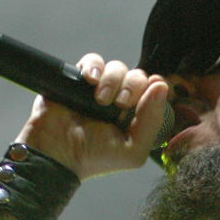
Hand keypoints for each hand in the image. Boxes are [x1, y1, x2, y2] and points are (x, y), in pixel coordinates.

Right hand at [14, 54, 168, 179]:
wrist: (58, 153)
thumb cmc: (96, 158)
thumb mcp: (133, 150)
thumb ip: (151, 121)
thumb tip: (161, 86)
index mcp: (135, 118)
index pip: (152, 93)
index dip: (154, 87)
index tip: (152, 89)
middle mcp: (119, 102)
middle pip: (136, 76)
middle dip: (132, 86)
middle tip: (120, 104)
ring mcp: (99, 90)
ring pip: (116, 68)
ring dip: (112, 80)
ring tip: (100, 100)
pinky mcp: (79, 80)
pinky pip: (93, 61)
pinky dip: (94, 66)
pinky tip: (89, 81)